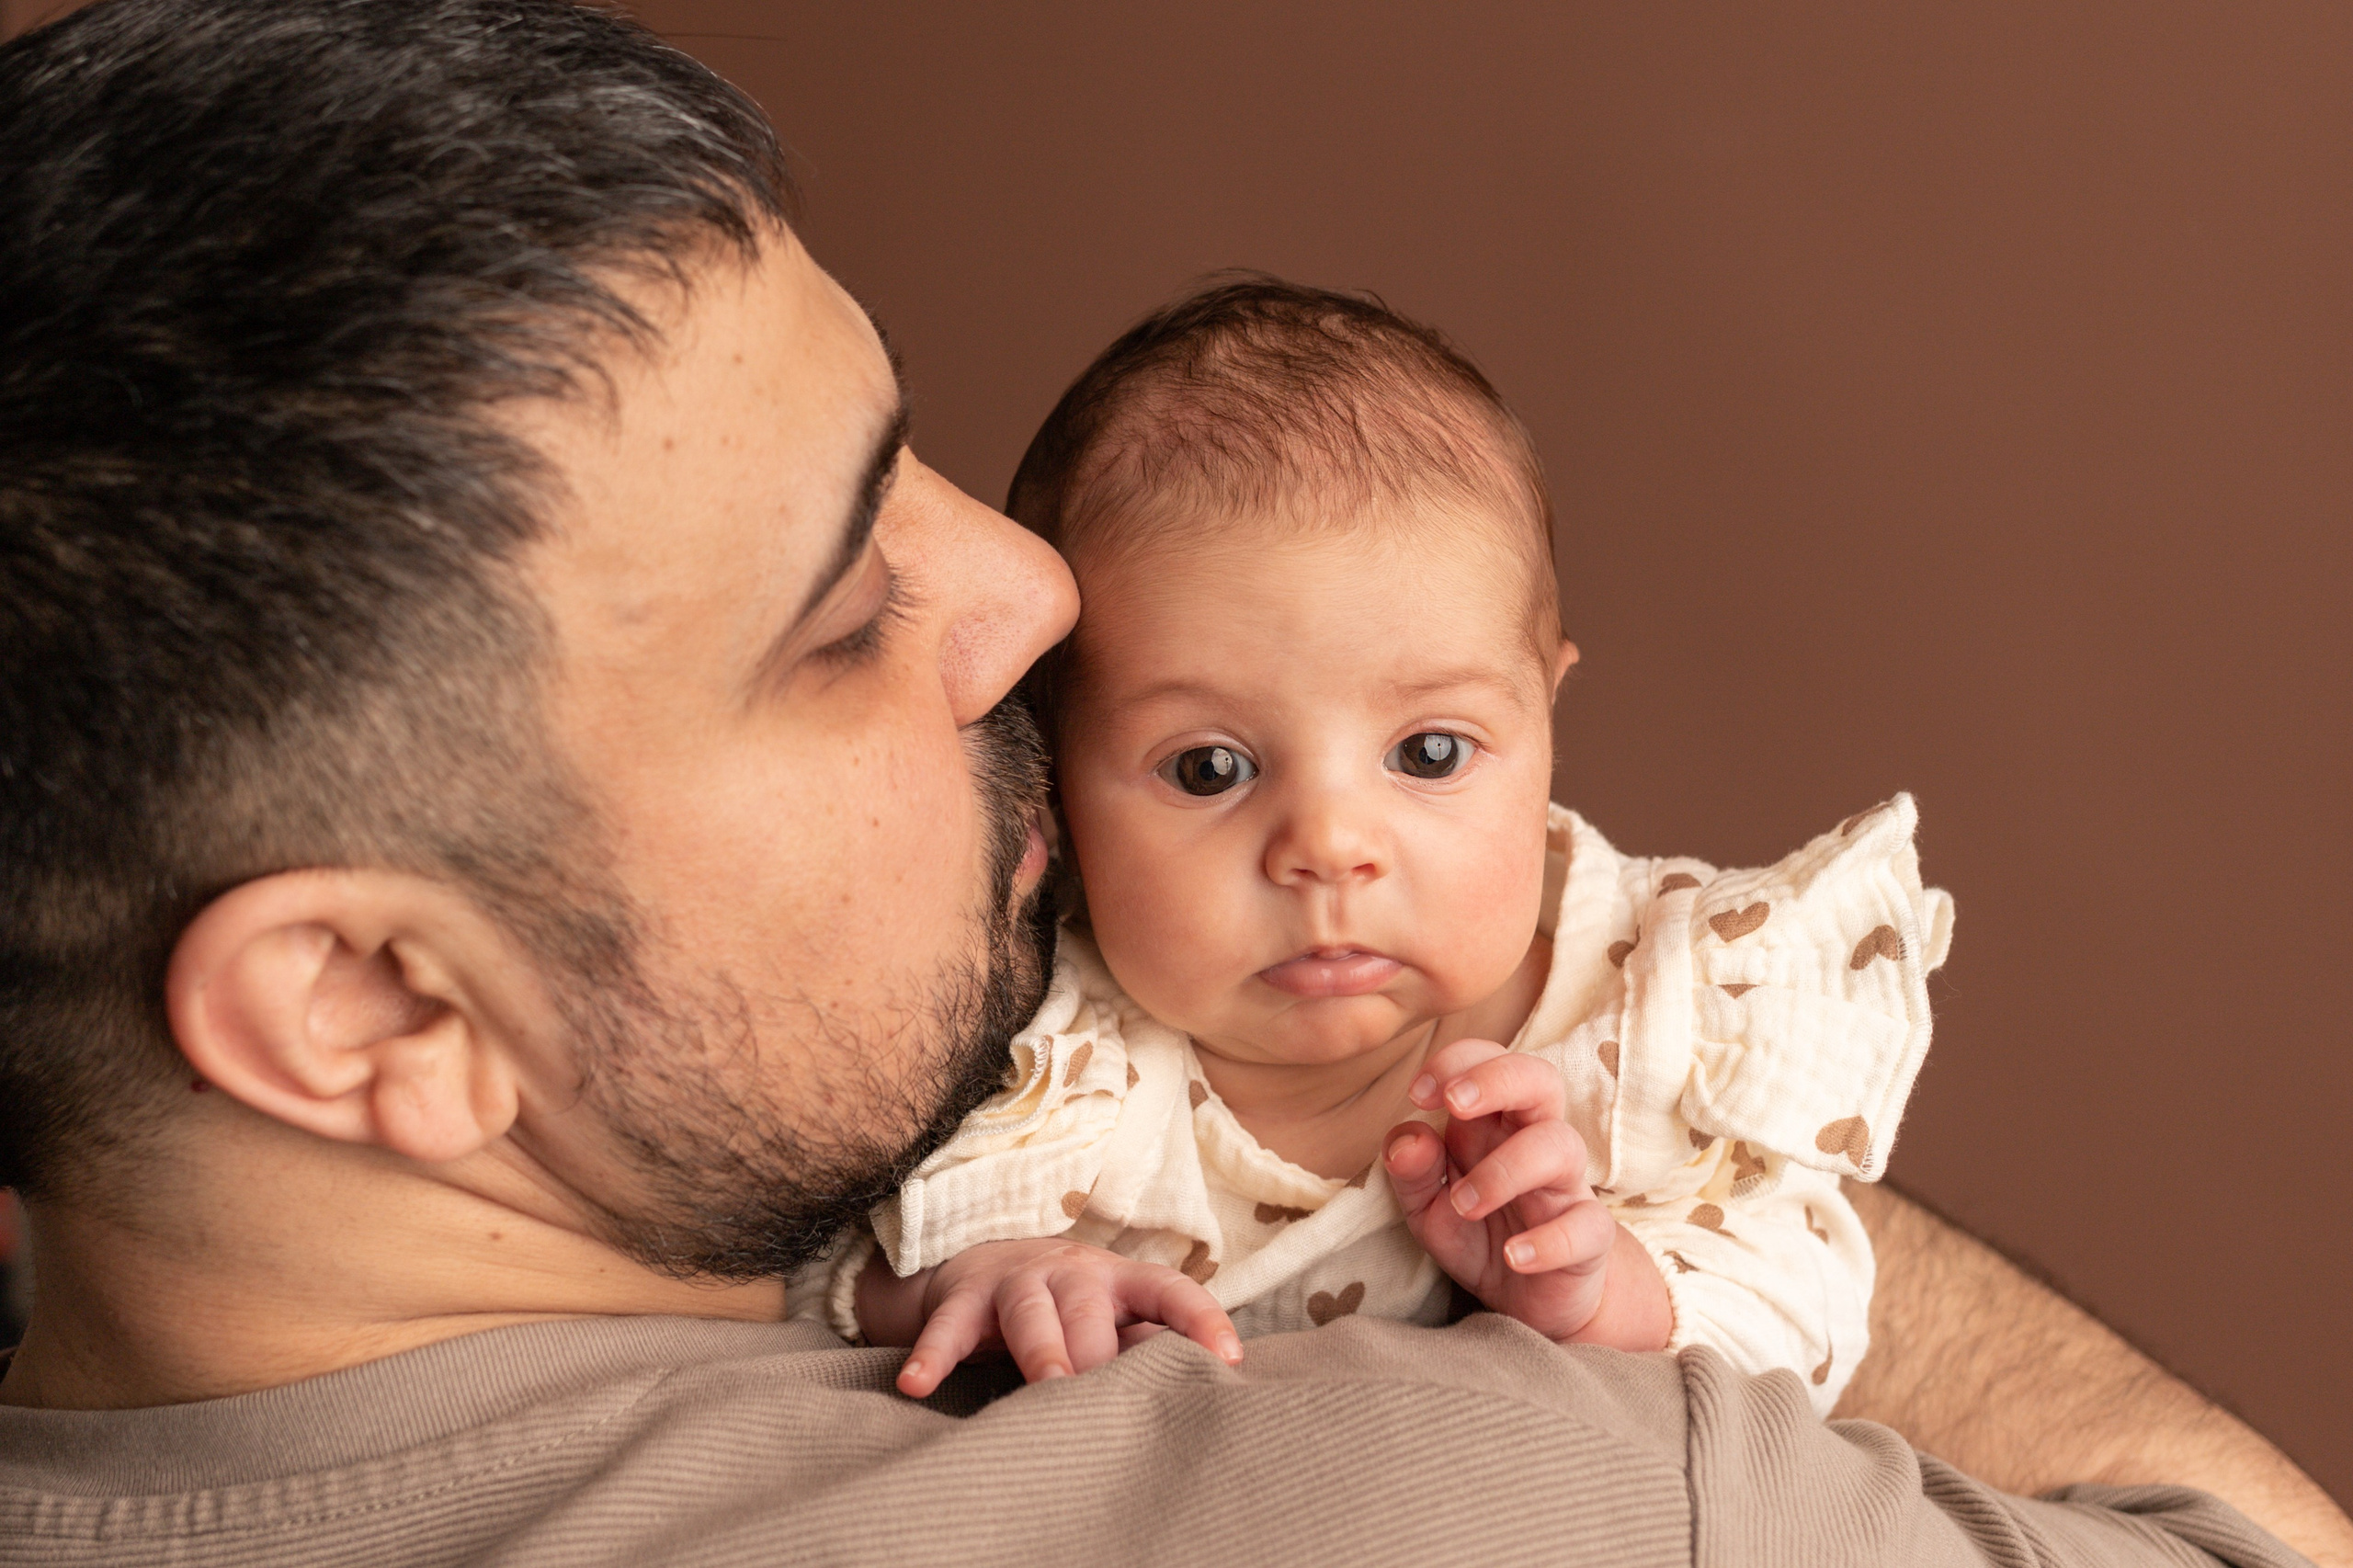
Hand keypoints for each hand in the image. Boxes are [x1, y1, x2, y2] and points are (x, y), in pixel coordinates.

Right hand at [875, 1239, 1241, 1397]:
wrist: (984, 1265)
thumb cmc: (1070, 1309)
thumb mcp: (1112, 1318)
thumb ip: (1147, 1344)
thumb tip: (1205, 1384)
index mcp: (1119, 1280)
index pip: (1170, 1289)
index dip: (1202, 1320)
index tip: (1230, 1359)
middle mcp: (1070, 1273)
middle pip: (1090, 1309)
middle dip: (1100, 1351)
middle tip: (1109, 1396)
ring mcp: (1015, 1282)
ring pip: (1031, 1311)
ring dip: (1043, 1350)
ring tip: (1051, 1388)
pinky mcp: (964, 1299)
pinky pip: (947, 1327)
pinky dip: (933, 1355)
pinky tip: (916, 1384)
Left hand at [1385, 1037, 1637, 1344]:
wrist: (1529, 1299)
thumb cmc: (1477, 1233)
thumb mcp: (1426, 1206)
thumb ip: (1411, 1170)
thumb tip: (1407, 1137)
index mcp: (1493, 1123)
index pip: (1488, 1060)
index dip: (1455, 1062)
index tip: (1417, 1094)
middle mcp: (1535, 1141)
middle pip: (1540, 1078)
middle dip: (1497, 1079)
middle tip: (1452, 1104)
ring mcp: (1568, 1187)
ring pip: (1561, 1146)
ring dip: (1506, 1169)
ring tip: (1463, 1204)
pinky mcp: (1591, 1237)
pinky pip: (1587, 1226)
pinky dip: (1549, 1241)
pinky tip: (1513, 1256)